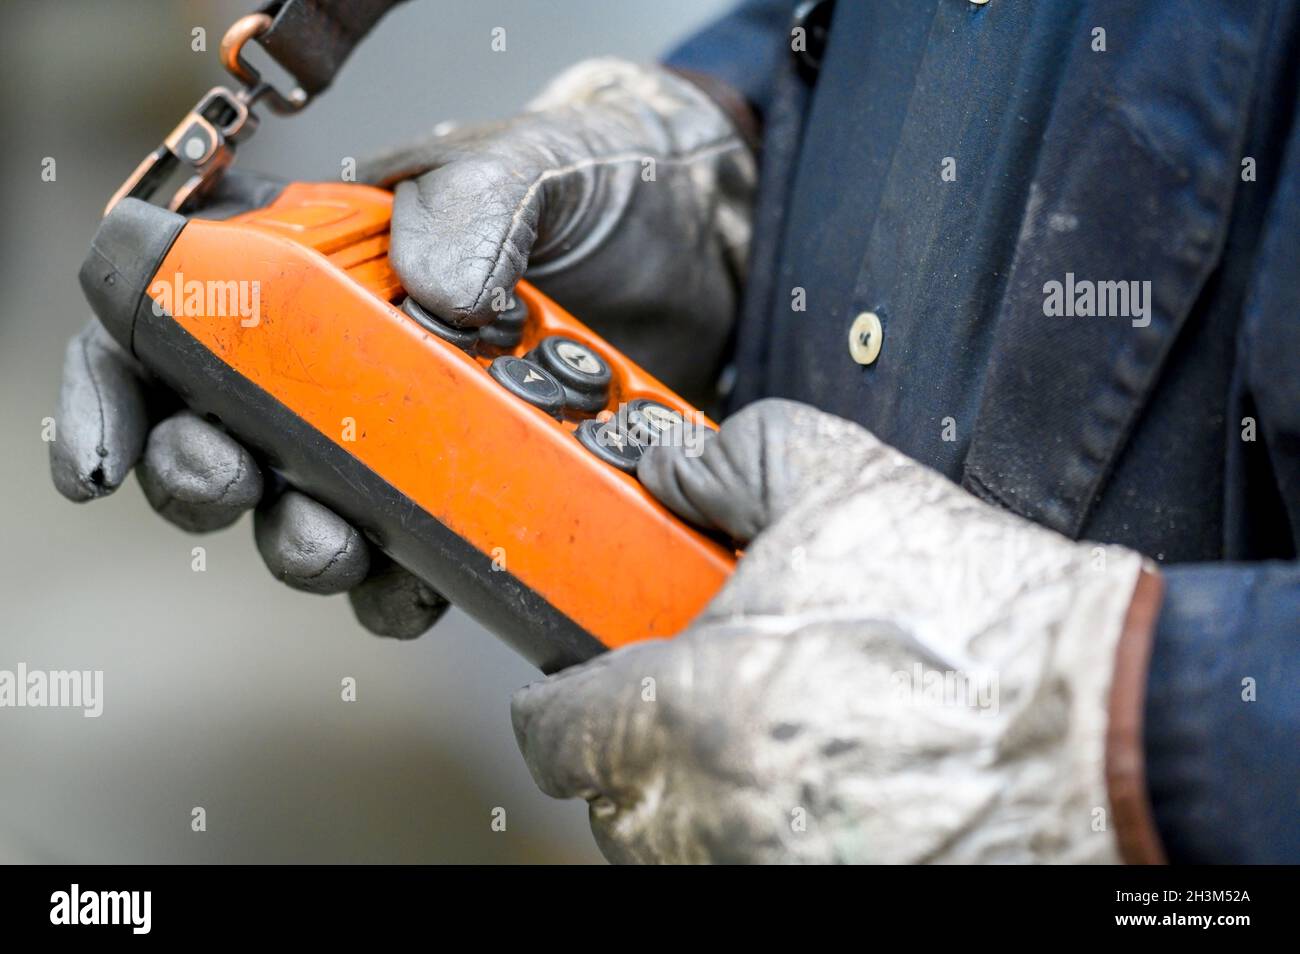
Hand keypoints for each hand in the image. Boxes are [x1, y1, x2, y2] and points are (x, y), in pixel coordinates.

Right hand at [51, 59, 754, 637]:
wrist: (717, 248)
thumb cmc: (612, 186)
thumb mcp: (542, 162)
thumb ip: (477, 198)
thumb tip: (434, 294)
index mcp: (326, 265)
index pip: (181, 318)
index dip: (120, 386)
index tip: (106, 455)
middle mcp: (351, 362)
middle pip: (227, 437)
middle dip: (210, 480)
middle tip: (241, 487)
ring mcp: (415, 438)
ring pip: (315, 516)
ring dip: (306, 546)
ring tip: (341, 544)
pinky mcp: (482, 496)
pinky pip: (420, 563)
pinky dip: (411, 584)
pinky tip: (427, 580)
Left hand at [511, 400, 1151, 863]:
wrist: (1113, 721)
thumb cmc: (984, 620)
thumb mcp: (848, 485)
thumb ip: (737, 458)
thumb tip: (678, 464)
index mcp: (696, 708)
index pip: (555, 729)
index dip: (565, 694)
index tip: (583, 682)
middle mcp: (718, 813)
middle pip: (612, 801)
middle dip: (638, 747)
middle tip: (699, 701)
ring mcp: (768, 871)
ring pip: (677, 847)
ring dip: (699, 797)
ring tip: (773, 741)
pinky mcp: (824, 899)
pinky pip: (747, 872)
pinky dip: (762, 837)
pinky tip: (825, 785)